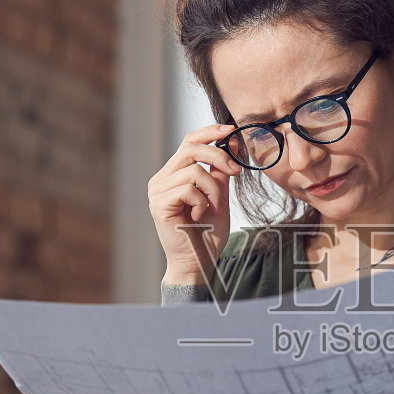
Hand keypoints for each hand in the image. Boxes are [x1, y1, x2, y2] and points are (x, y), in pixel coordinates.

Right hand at [147, 123, 242, 283]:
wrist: (198, 262)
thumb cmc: (207, 234)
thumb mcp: (219, 196)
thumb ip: (220, 172)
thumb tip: (230, 143)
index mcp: (173, 175)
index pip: (189, 142)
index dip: (209, 132)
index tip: (230, 130)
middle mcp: (161, 180)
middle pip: (191, 148)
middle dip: (218, 156)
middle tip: (236, 171)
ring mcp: (157, 191)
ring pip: (194, 171)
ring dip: (213, 190)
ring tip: (213, 208)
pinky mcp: (158, 204)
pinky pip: (189, 189)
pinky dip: (202, 202)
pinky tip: (198, 217)